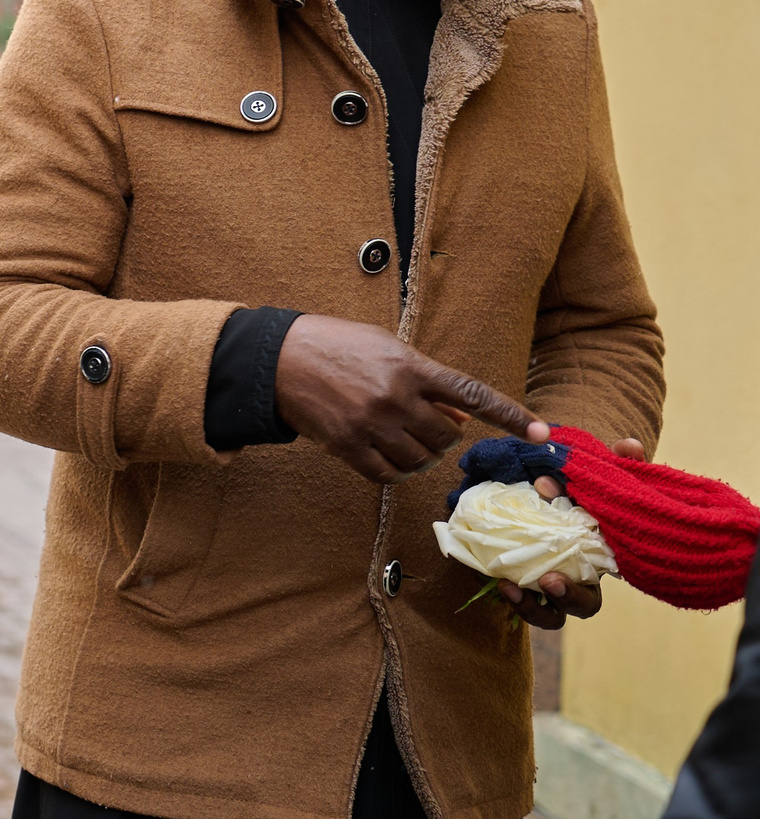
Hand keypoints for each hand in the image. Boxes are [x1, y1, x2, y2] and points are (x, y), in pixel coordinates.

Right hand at [274, 315, 530, 483]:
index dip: (510, 415)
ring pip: (421, 459)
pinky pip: (389, 474)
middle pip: (446, 436)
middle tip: (423, 424)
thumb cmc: (334, 344)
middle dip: (442, 435)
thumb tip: (461, 420)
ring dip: (420, 454)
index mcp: (409, 365)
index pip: (472, 394)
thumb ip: (427, 380)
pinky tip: (387, 455)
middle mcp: (394, 396)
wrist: (276, 358)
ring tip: (402, 438)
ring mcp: (371, 424)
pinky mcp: (347, 446)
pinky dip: (396, 470)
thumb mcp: (386, 347)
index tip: (541, 432)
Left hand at [506, 417, 644, 629]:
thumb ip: (616, 462)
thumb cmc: (578, 492)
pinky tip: (500, 583)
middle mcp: (582, 579)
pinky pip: (526, 607)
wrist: (538, 498)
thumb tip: (629, 445)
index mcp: (604, 555)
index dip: (604, 549)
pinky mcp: (524, 588)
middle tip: (552, 580)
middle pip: (586, 604)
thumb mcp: (596, 476)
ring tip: (515, 587)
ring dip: (536, 608)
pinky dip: (516, 602)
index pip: (612, 560)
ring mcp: (552, 589)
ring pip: (554, 615)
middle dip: (571, 596)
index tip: (575, 538)